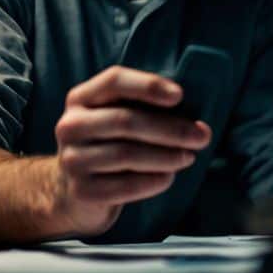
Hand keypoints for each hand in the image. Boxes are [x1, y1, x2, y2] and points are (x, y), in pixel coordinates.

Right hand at [51, 65, 211, 235]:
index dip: (148, 85)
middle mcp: (70, 125)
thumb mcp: (115, 118)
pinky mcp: (81, 191)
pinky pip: (125, 186)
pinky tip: (168, 178)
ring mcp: (72, 159)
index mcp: (81, 98)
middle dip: (170, 128)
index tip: (180, 96)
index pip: (114, 81)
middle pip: (125, 121)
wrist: (74, 191)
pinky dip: (153, 181)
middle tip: (201, 136)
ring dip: (166, 156)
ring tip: (188, 157)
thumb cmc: (108, 145)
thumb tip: (191, 112)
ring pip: (127, 154)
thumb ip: (142, 107)